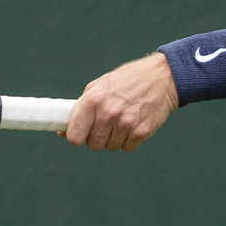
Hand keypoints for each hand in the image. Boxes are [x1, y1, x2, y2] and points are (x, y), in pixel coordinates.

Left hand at [63, 53, 178, 151]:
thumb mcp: (99, 86)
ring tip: (122, 119)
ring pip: (111, 147)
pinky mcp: (141, 132)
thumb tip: (63, 132)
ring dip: (114, 138)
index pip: (75, 136)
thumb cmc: (127, 80)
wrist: (162, 77)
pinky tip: (134, 122)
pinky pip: (127, 148)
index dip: (77, 136)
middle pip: (93, 145)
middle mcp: (108, 113)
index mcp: (93, 100)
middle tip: (106, 123)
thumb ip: (81, 108)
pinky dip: (129, 139)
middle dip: (98, 137)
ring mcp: (126, 124)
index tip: (81, 133)